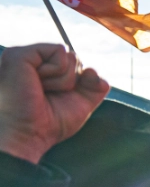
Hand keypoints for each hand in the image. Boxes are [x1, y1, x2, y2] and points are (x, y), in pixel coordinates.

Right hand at [0, 43, 108, 163]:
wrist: (28, 135)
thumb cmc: (49, 124)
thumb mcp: (81, 104)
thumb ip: (94, 86)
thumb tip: (92, 70)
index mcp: (39, 71)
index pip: (74, 64)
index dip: (76, 83)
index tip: (58, 98)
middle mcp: (30, 61)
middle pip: (74, 58)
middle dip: (71, 81)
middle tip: (47, 96)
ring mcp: (22, 55)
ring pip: (70, 55)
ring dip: (64, 80)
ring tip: (41, 91)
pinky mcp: (19, 54)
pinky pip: (59, 51)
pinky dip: (57, 71)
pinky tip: (38, 83)